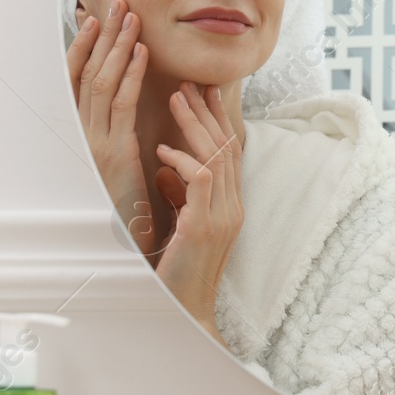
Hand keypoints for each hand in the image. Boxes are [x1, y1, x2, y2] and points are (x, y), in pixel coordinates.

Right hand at [67, 0, 156, 256]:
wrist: (121, 246)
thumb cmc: (124, 206)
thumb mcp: (118, 164)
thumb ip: (117, 134)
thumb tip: (126, 106)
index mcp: (82, 134)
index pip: (77, 80)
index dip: (83, 47)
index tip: (94, 18)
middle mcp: (81, 134)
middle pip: (87, 72)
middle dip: (101, 35)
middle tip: (115, 3)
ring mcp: (94, 142)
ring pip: (101, 82)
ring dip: (116, 46)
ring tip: (129, 16)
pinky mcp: (113, 152)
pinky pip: (120, 104)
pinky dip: (130, 74)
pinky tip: (142, 52)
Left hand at [152, 81, 244, 345]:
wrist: (186, 311)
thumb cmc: (178, 271)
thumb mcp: (182, 224)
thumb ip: (181, 195)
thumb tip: (165, 166)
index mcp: (230, 205)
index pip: (230, 150)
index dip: (218, 118)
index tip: (204, 91)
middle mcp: (233, 206)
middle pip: (227, 145)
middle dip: (207, 111)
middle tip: (189, 82)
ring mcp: (223, 216)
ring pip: (215, 155)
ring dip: (194, 124)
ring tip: (175, 98)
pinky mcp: (205, 226)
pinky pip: (201, 179)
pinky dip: (182, 159)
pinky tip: (162, 151)